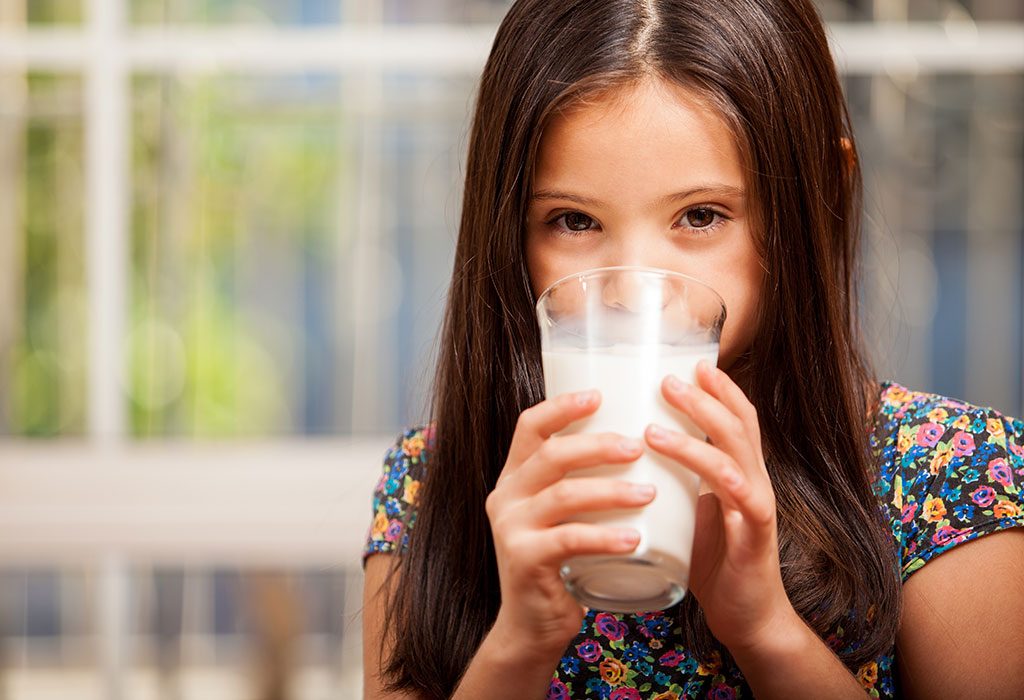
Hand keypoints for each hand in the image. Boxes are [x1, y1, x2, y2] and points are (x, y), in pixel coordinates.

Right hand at [484, 390, 654, 661]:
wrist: (534, 626)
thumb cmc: (563, 564)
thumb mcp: (564, 516)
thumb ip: (583, 483)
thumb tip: (642, 443)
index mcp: (515, 477)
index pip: (530, 426)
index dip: (562, 406)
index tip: (599, 395)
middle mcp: (506, 496)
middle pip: (550, 454)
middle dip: (598, 445)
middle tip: (639, 446)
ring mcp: (510, 528)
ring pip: (563, 494)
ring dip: (611, 490)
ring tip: (649, 493)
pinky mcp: (524, 560)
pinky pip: (568, 539)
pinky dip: (605, 536)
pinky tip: (636, 539)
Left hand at [644, 360, 795, 653]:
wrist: (747, 619)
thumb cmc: (714, 565)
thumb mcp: (692, 514)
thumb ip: (676, 485)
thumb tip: (631, 456)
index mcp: (741, 475)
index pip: (737, 419)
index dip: (719, 389)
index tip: (690, 362)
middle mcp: (755, 482)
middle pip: (739, 423)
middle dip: (706, 395)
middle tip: (668, 376)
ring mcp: (758, 504)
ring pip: (736, 450)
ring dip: (699, 426)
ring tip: (657, 414)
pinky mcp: (755, 532)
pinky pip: (736, 491)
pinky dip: (707, 467)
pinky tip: (678, 458)